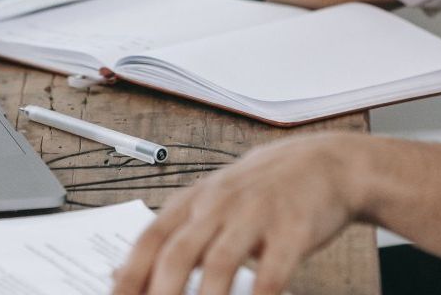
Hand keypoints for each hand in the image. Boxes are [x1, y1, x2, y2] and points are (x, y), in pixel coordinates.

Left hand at [110, 132, 365, 294]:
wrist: (323, 163)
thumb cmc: (259, 193)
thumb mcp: (210, 204)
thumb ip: (170, 238)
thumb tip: (117, 277)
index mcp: (194, 202)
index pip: (149, 240)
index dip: (128, 278)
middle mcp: (219, 205)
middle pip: (177, 254)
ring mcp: (255, 214)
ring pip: (219, 264)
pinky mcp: (292, 229)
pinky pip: (271, 273)